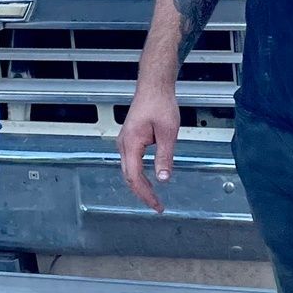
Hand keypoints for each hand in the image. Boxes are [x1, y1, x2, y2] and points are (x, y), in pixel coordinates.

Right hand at [117, 81, 179, 212]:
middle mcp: (124, 144)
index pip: (134, 177)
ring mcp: (124, 141)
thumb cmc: (160, 104)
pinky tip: (148, 180)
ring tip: (154, 197)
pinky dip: (138, 175)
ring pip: (128, 170)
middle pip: (129, 176)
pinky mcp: (129, 139)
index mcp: (131, 143)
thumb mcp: (168, 133)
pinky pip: (130, 162)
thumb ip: (164, 157)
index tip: (156, 205)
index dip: (145, 194)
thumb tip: (163, 179)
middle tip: (157, 206)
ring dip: (140, 185)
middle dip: (142, 193)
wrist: (154, 86)